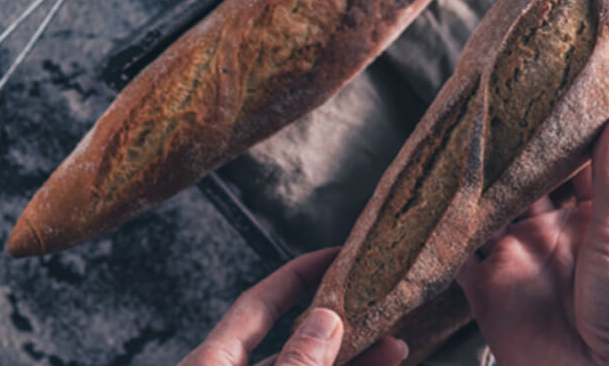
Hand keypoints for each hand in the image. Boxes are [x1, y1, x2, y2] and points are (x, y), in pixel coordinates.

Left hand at [180, 248, 408, 365]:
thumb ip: (296, 362)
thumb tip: (326, 318)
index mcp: (212, 363)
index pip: (258, 303)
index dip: (298, 273)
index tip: (338, 254)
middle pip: (294, 340)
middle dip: (343, 324)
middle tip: (383, 305)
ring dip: (354, 360)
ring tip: (396, 349)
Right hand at [456, 113, 608, 364]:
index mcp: (589, 222)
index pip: (573, 167)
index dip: (561, 135)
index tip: (547, 94)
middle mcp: (548, 235)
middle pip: (523, 184)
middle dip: (508, 153)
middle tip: (490, 108)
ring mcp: (515, 260)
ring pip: (486, 212)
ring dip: (472, 185)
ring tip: (455, 143)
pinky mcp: (486, 289)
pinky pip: (457, 257)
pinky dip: (443, 234)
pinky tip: (431, 204)